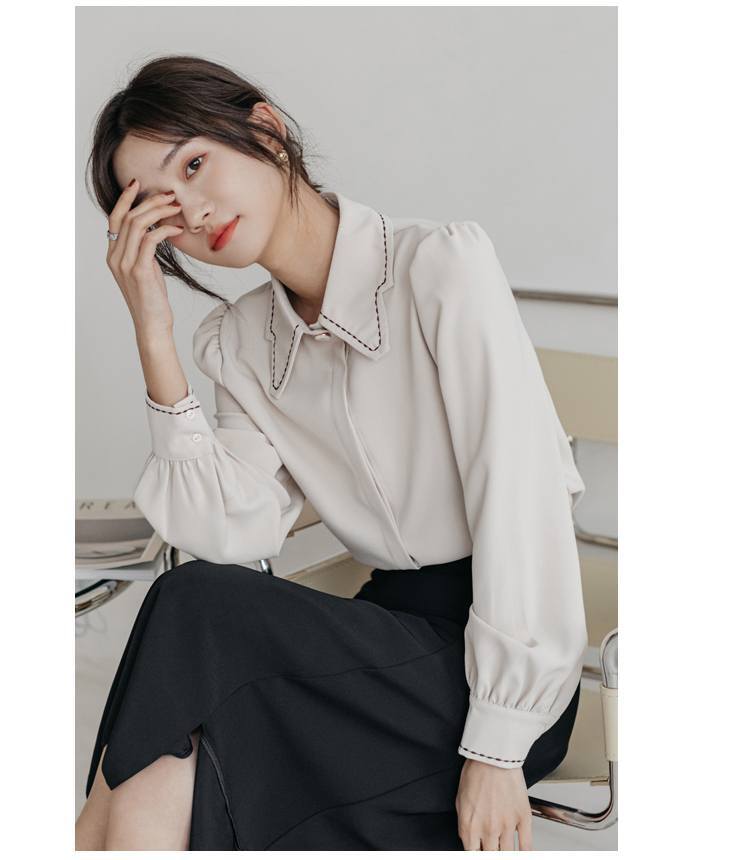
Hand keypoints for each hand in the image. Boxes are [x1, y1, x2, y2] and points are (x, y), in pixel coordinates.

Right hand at [106, 178, 184, 334]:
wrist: (152, 325)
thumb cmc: (152, 299)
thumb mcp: (146, 270)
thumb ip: (144, 251)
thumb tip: (157, 231)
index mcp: (113, 255)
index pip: (114, 218)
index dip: (124, 199)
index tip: (137, 184)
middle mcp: (115, 257)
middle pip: (127, 217)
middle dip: (148, 201)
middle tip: (169, 195)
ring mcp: (125, 264)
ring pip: (138, 224)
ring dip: (158, 212)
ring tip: (175, 207)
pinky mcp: (139, 271)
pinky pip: (151, 240)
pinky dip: (164, 230)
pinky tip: (177, 229)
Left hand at [455, 758, 531, 849]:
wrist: (493, 756)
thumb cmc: (476, 771)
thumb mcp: (460, 799)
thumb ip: (464, 822)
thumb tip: (468, 837)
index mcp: (470, 825)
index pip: (472, 854)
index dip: (476, 853)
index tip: (480, 850)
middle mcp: (488, 829)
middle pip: (491, 855)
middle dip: (491, 852)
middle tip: (493, 847)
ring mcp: (506, 825)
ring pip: (508, 854)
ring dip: (506, 853)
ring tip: (505, 849)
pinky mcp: (522, 817)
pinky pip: (526, 845)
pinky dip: (525, 853)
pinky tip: (523, 852)